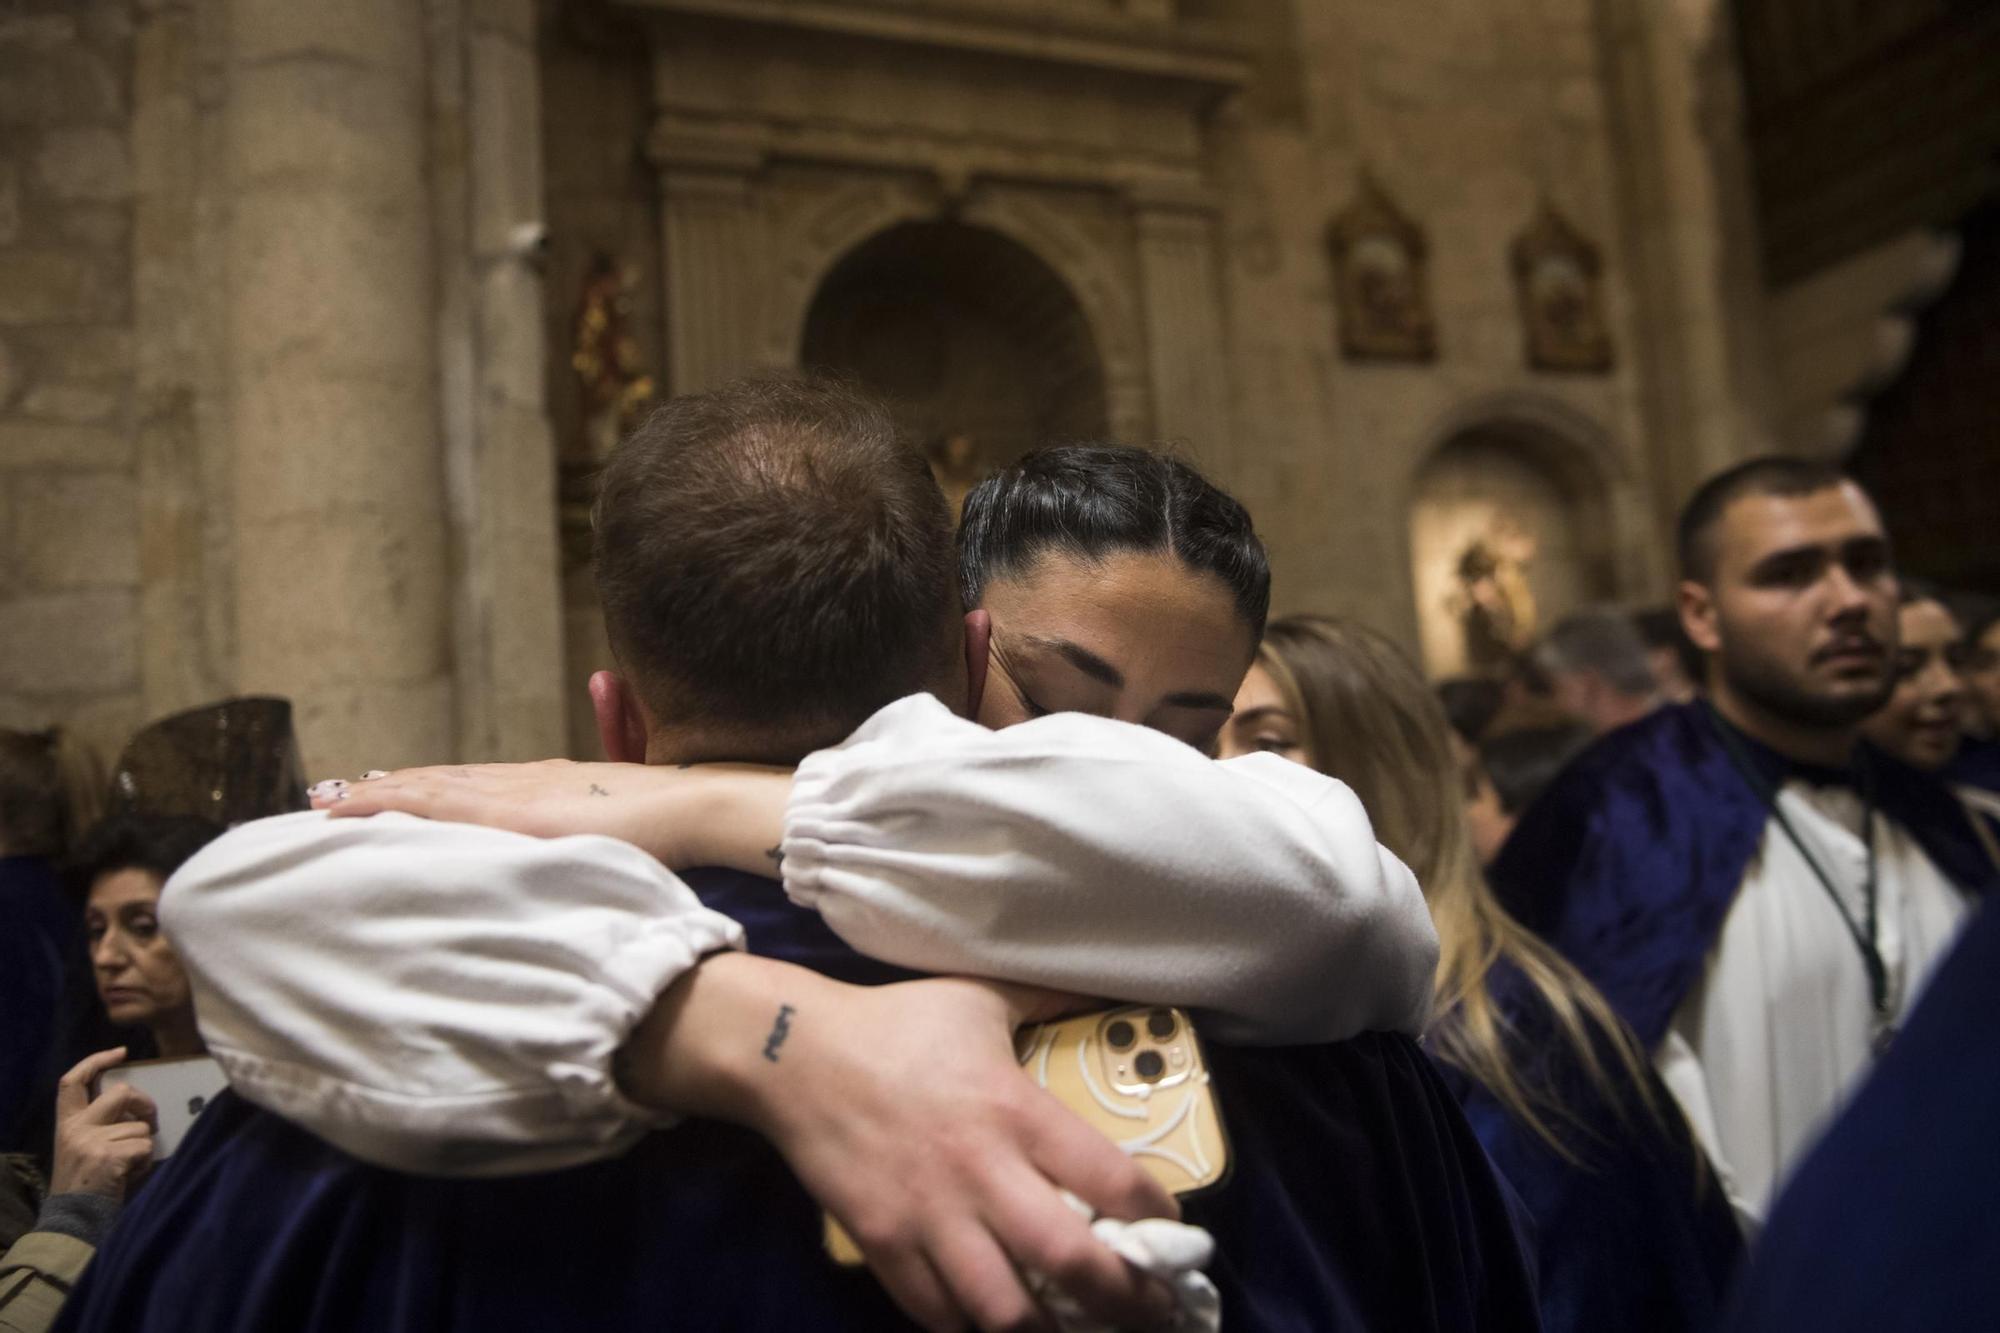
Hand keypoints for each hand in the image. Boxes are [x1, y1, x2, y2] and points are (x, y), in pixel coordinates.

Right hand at [48, 1048, 157, 1201]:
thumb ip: (100, 1124)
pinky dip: (145, 1162)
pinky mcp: (109, 1156)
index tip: (121, 1053)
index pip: (72, 1081)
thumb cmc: (86, 1184)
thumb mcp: (82, 1148)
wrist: (73, 1221)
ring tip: (127, 1166)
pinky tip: (128, 1176)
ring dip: (143, 1145)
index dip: (96, 1061)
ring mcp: (91, 1141)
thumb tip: (136, 1105)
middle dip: (144, 1104)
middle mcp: (75, 1128)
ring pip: (140, 1126)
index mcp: (66, 1124)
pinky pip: (145, 1146)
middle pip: (120, 1093)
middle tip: (149, 1123)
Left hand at [313, 759, 793, 875]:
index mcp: (544, 785)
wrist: (694, 806)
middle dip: (387, 789)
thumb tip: (581, 842)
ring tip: (328, 802)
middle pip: (439, 781)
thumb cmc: (671, 823)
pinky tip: (353, 812)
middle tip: (332, 794)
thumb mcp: (619, 827)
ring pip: (426, 789)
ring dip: (374, 796)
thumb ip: (590, 830)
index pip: (470, 785)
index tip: (385, 791)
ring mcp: (513, 792)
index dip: (425, 787)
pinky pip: (431, 809)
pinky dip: (386, 807)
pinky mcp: (510, 813)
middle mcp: (520, 779)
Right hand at [772, 977, 1178, 1331]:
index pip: (1110, 1178)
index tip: (1175, 1232)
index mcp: (1014, 1109)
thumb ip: (1048, 1003)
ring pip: (1004, 1308)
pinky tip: (1000, 1321)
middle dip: (1125, 1298)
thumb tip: (1111, 993)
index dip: (1155, 1215)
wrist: (794, 1053)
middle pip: (1069, 1260)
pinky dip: (972, 1327)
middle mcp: (979, 1171)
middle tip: (1156, 1311)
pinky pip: (936, 1312)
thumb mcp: (981, 999)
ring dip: (1051, 1331)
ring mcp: (927, 1215)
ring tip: (1078, 1331)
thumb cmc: (897, 1023)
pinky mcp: (882, 1242)